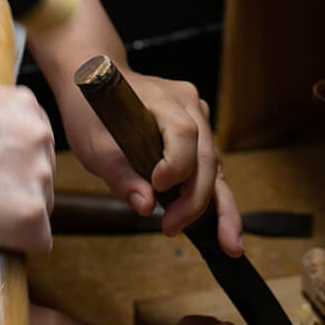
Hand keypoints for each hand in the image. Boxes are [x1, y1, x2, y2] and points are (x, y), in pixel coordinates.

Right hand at [0, 83, 54, 252]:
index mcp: (24, 104)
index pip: (36, 144)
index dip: (11, 164)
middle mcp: (40, 134)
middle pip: (43, 175)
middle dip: (17, 189)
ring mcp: (39, 173)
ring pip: (41, 208)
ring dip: (15, 217)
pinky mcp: (31, 212)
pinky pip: (39, 241)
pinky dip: (17, 246)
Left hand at [58, 68, 243, 256]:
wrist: (97, 80)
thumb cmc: (94, 111)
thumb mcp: (94, 145)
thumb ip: (120, 175)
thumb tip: (145, 206)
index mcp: (163, 100)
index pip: (183, 134)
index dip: (177, 165)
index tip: (158, 188)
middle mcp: (189, 105)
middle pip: (206, 156)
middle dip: (198, 200)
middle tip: (174, 229)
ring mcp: (198, 118)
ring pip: (215, 166)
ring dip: (220, 206)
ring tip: (230, 244)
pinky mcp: (199, 133)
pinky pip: (209, 167)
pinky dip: (214, 198)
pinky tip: (223, 227)